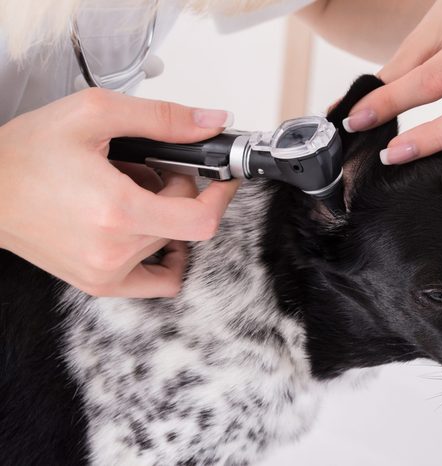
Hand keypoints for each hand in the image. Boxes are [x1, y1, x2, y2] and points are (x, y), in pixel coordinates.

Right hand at [0, 88, 237, 297]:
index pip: (200, 219)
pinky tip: (148, 228)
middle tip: (147, 169)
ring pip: (170, 242)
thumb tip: (211, 121)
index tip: (223, 179)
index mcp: (117, 210)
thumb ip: (161, 119)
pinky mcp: (99, 283)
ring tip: (127, 190)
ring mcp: (106, 272)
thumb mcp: (95, 114)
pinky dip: (166, 254)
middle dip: (178, 190)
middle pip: (185, 223)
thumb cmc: (26, 153)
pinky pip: (158, 281)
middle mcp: (113, 249)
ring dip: (162, 213)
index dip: (221, 197)